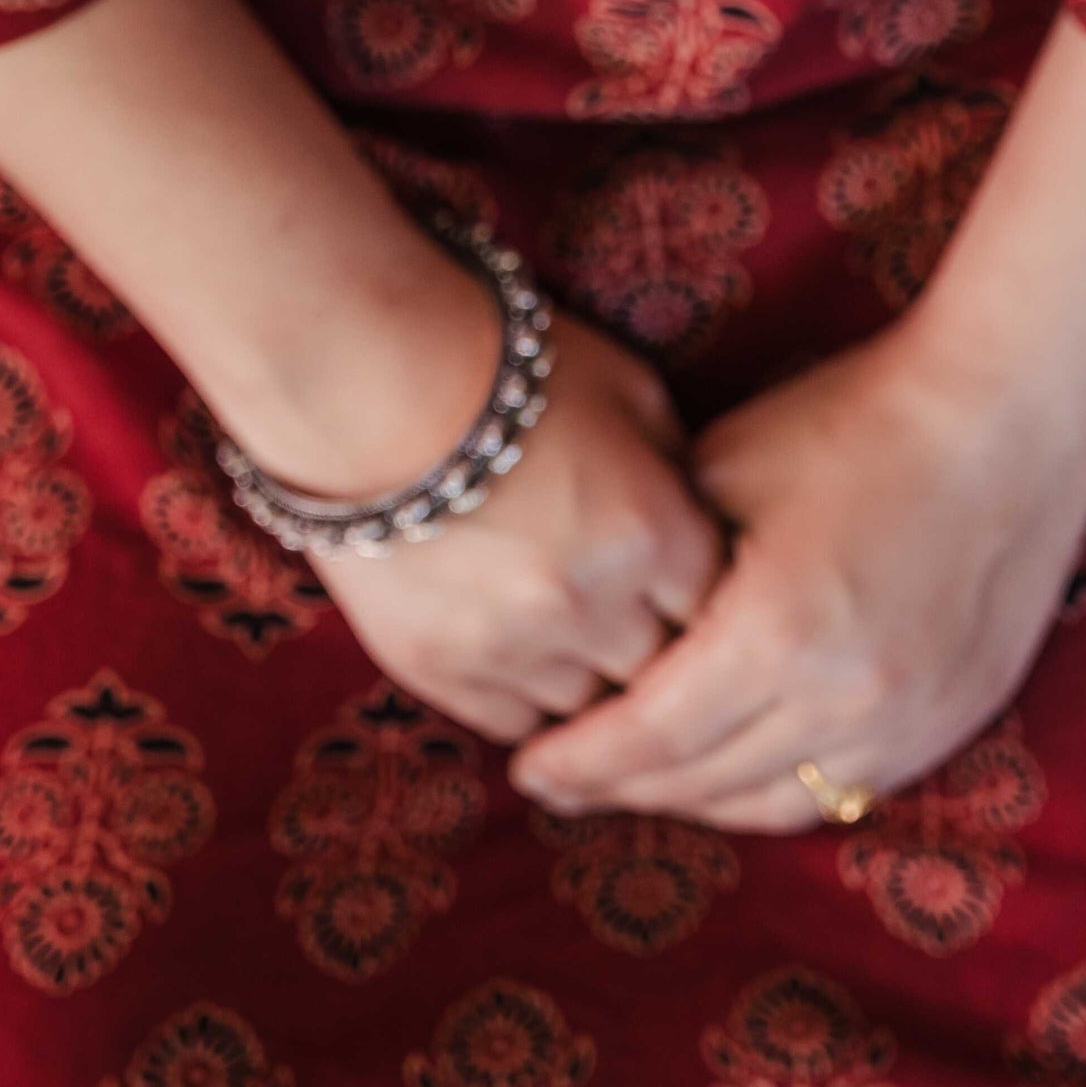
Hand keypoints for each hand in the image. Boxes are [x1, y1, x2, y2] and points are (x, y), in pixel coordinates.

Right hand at [308, 306, 726, 746]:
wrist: (367, 376)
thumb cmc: (507, 364)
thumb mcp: (627, 387)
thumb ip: (677, 465)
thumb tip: (698, 517)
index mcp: (655, 534)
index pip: (719, 610)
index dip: (707, 596)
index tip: (691, 582)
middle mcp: (595, 608)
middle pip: (661, 673)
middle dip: (658, 645)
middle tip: (640, 614)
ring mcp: (515, 649)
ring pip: (589, 712)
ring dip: (593, 678)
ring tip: (576, 632)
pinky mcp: (442, 672)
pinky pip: (514, 723)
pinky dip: (529, 695)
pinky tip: (521, 647)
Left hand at [502, 313, 1085, 829]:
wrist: (1007, 415)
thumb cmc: (858, 420)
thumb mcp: (727, 467)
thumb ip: (662, 557)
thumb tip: (601, 609)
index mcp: (775, 633)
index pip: (648, 736)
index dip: (580, 763)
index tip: (528, 772)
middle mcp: (841, 701)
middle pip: (701, 781)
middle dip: (622, 788)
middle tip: (566, 781)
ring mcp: (905, 722)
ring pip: (772, 803)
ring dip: (696, 800)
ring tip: (641, 782)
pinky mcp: (950, 720)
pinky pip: (842, 791)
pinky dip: (776, 791)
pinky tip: (737, 770)